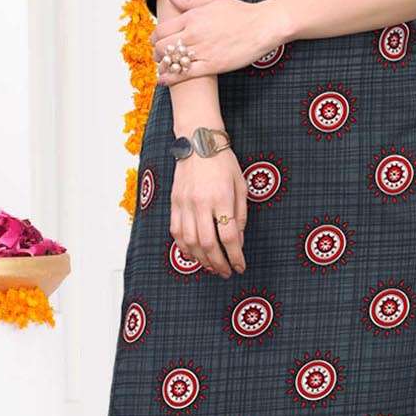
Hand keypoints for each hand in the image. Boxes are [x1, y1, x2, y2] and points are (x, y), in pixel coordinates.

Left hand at [152, 0, 286, 83]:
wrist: (262, 26)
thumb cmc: (240, 11)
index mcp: (191, 17)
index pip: (161, 30)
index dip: (154, 38)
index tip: (156, 42)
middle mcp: (193, 34)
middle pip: (162, 47)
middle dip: (157, 53)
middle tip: (159, 56)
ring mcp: (202, 50)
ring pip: (171, 61)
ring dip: (163, 66)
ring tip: (163, 68)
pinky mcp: (212, 65)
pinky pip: (184, 74)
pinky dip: (171, 78)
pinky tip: (164, 80)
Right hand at [170, 149, 247, 276]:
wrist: (198, 143)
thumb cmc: (224, 163)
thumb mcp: (241, 186)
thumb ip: (240, 215)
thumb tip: (237, 242)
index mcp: (221, 197)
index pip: (228, 236)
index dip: (235, 256)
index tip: (240, 266)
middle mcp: (201, 203)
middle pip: (208, 243)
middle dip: (219, 263)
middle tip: (226, 272)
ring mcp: (184, 204)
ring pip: (190, 241)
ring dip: (201, 259)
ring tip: (212, 267)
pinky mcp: (174, 203)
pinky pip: (176, 232)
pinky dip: (184, 248)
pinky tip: (194, 255)